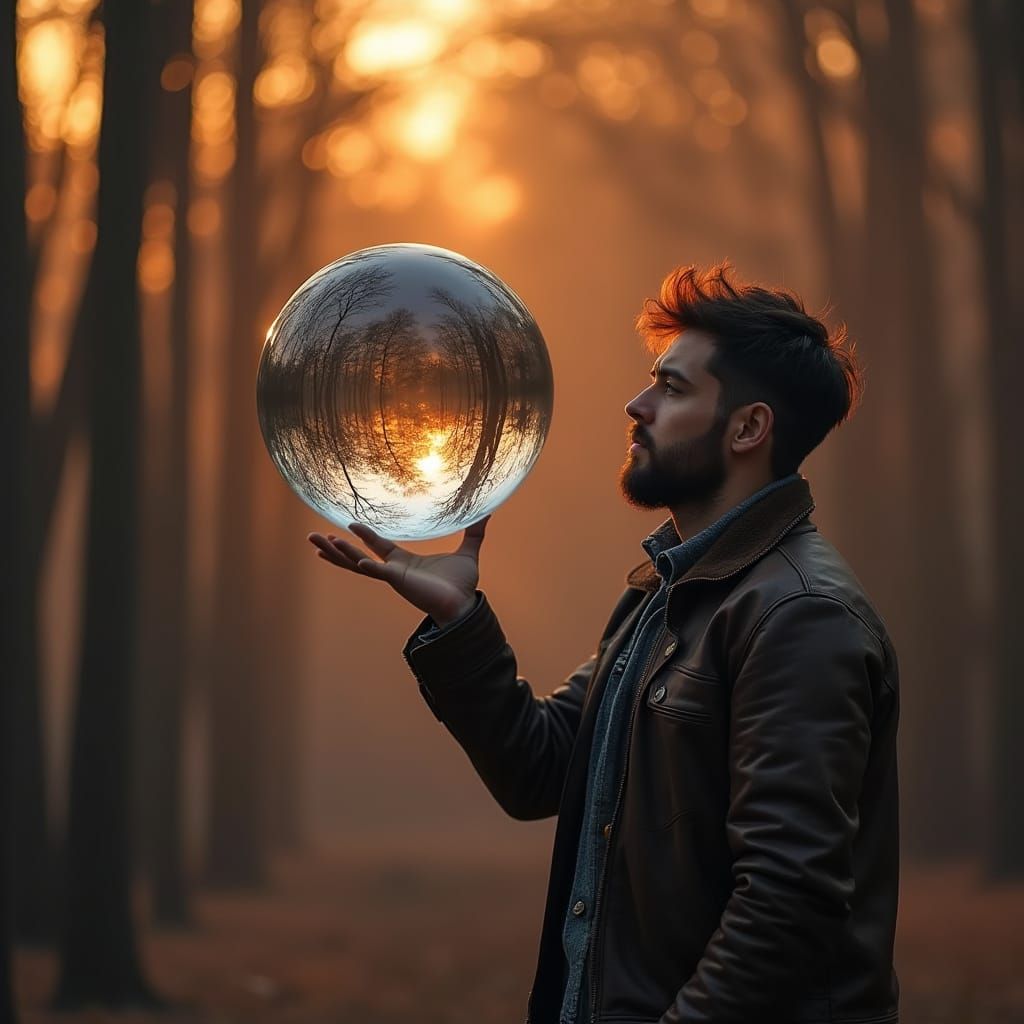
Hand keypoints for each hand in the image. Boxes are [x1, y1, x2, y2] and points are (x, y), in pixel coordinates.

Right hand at [307, 516, 489, 626]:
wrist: (463, 605)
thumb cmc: (462, 585)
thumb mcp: (468, 552)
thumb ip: (475, 533)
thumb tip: (488, 512)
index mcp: (404, 563)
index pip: (378, 546)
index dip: (364, 535)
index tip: (350, 524)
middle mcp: (393, 570)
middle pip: (356, 556)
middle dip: (335, 548)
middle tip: (313, 537)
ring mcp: (393, 577)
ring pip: (358, 565)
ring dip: (338, 555)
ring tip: (317, 543)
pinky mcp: (399, 582)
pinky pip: (377, 572)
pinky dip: (366, 565)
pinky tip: (354, 558)